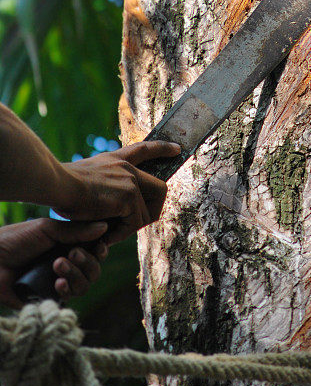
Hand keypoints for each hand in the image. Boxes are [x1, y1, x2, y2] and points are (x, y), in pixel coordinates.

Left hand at [0, 218, 107, 308]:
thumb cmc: (16, 240)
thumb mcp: (47, 230)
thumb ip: (76, 231)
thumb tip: (105, 226)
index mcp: (68, 246)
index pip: (95, 251)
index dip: (101, 250)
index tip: (99, 246)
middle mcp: (66, 265)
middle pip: (94, 270)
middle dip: (87, 262)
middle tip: (71, 253)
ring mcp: (57, 282)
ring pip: (83, 286)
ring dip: (76, 275)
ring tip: (57, 265)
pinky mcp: (47, 298)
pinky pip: (67, 300)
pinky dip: (67, 290)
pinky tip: (57, 283)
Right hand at [55, 141, 181, 242]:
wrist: (58, 184)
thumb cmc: (63, 187)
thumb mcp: (88, 178)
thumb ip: (106, 187)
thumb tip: (116, 209)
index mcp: (116, 160)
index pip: (144, 149)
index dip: (163, 149)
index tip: (177, 149)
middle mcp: (127, 168)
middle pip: (160, 188)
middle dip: (155, 209)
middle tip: (139, 222)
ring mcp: (130, 181)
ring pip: (147, 212)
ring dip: (131, 227)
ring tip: (111, 232)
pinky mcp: (128, 196)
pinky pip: (135, 223)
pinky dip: (122, 233)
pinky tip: (107, 235)